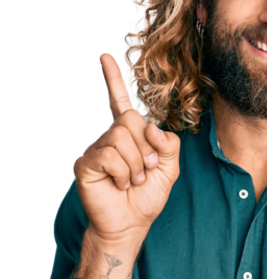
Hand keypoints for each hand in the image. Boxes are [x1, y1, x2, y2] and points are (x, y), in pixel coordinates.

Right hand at [73, 53, 179, 244]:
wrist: (131, 223)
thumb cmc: (147, 194)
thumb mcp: (169, 167)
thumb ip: (168, 144)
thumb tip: (149, 126)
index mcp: (129, 133)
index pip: (118, 100)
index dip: (112, 78)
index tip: (104, 55)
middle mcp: (110, 136)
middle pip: (132, 119)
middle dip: (146, 147)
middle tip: (145, 169)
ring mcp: (96, 149)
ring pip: (122, 137)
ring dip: (136, 163)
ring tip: (132, 179)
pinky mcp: (85, 163)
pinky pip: (110, 155)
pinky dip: (124, 173)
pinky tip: (119, 184)